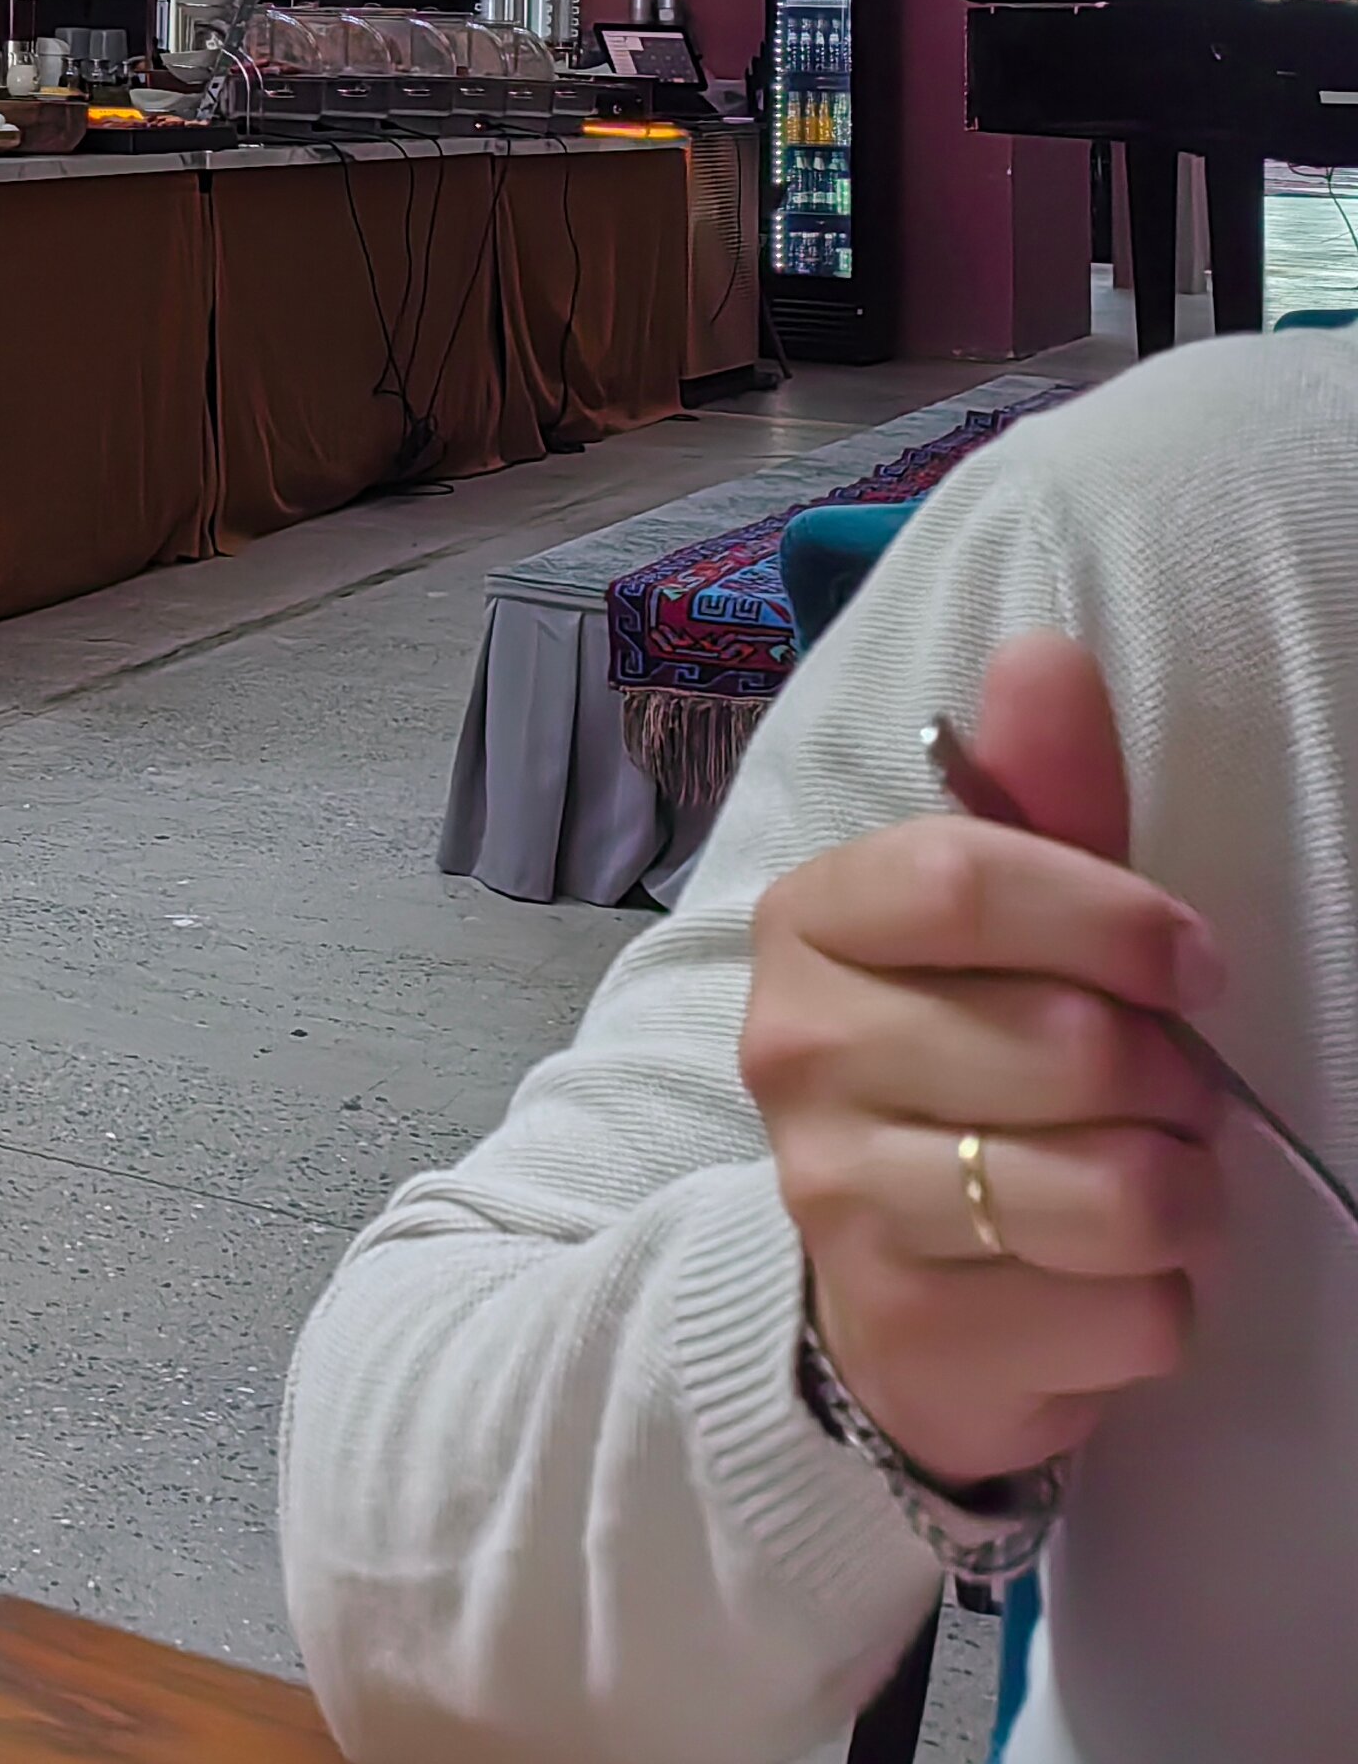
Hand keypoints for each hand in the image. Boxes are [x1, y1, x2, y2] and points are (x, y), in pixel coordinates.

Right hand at [740, 632, 1225, 1490]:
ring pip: (1110, 1191)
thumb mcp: (1011, 918)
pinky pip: (1124, 1314)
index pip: (965, 878)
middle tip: (1165, 1090)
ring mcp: (837, 1201)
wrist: (895, 1283)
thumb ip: (1039, 790)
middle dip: (1173, 1075)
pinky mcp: (911, 1338)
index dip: (1119, 917)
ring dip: (1184, 1193)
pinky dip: (1159, 1303)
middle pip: (1066, 1042)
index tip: (1195, 962)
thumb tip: (1045, 651)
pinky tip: (1107, 1281)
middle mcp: (794, 1052)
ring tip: (1155, 1181)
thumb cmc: (972, 1062)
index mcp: (811, 922)